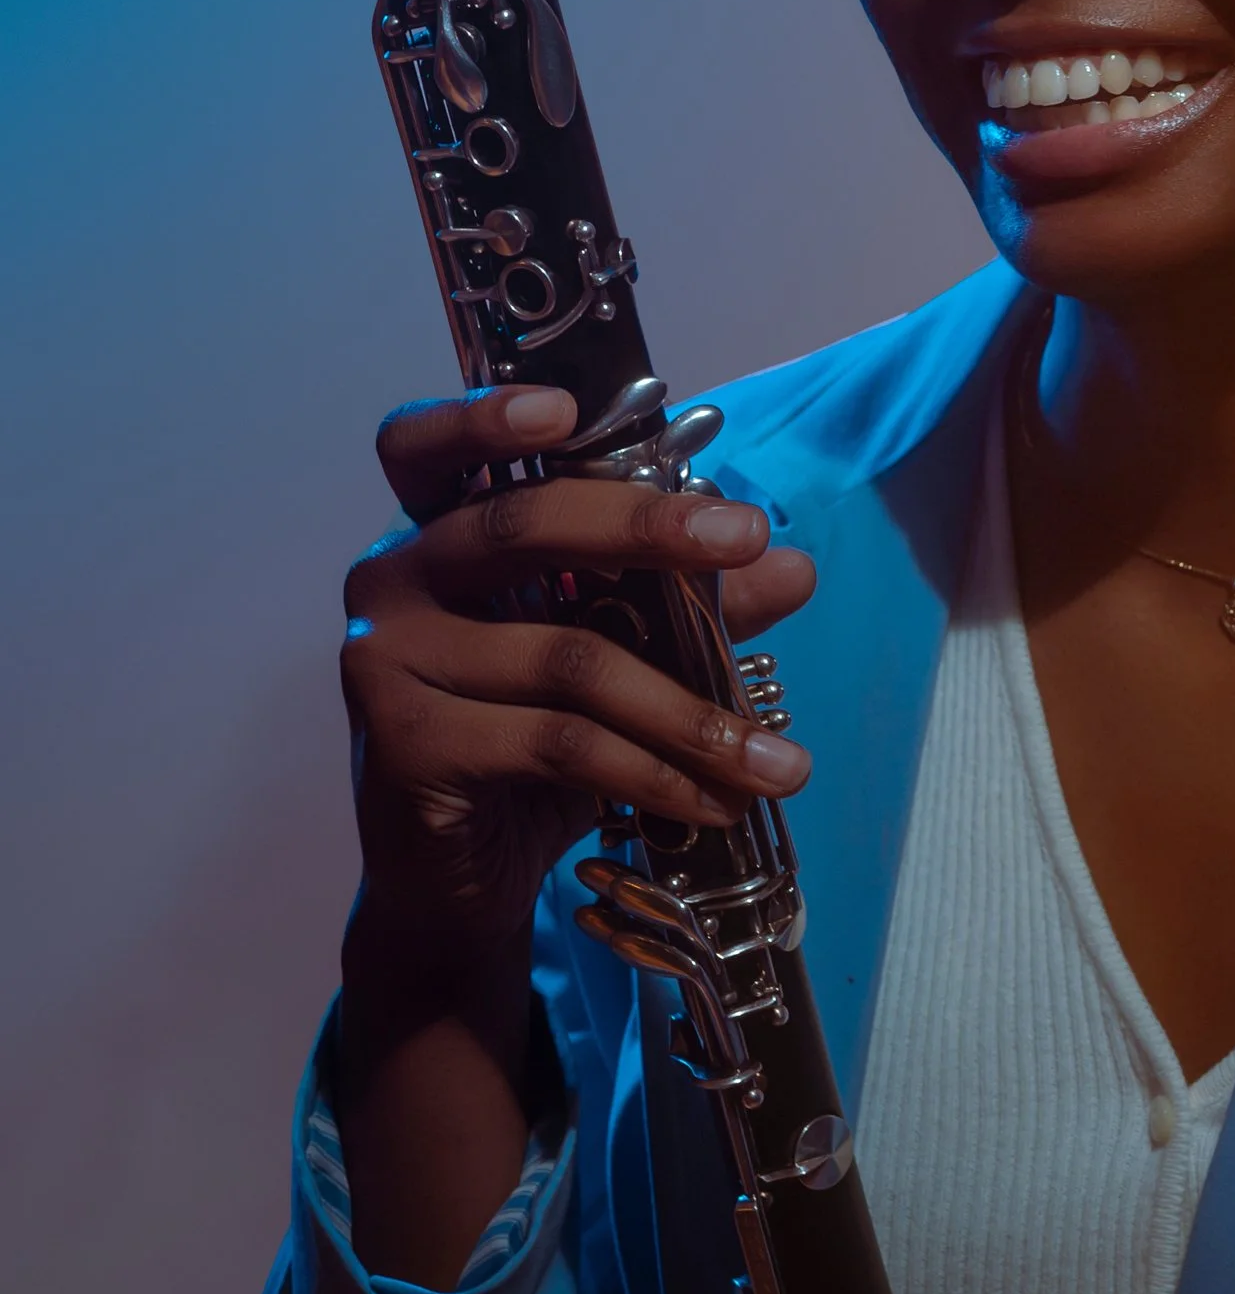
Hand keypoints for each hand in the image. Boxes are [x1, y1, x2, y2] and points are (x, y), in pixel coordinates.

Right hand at [342, 383, 816, 963]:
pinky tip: (714, 804)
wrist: (453, 882)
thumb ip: (689, 605)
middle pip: (518, 527)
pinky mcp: (407, 746)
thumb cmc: (527, 750)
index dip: (481, 418)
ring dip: (692, 713)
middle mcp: (391, 582)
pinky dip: (654, 774)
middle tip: (752, 541)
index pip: (425, 449)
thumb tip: (791, 565)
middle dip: (649, 528)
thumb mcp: (617, 662)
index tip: (565, 411)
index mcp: (431, 536)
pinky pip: (558, 743)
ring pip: (568, 659)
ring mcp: (383, 663)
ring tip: (779, 763)